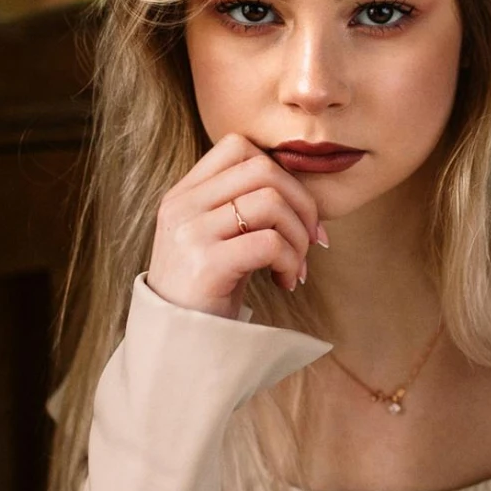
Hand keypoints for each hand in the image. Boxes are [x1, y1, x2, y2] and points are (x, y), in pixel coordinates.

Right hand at [146, 133, 329, 318]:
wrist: (180, 344)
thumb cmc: (209, 291)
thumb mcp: (217, 238)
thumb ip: (242, 206)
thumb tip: (304, 193)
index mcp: (183, 194)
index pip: (238, 146)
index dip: (281, 172)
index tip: (297, 210)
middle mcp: (182, 206)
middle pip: (263, 169)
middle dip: (302, 203)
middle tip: (310, 241)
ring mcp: (190, 234)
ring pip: (271, 202)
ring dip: (298, 236)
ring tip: (295, 266)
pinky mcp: (206, 264)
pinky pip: (269, 242)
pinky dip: (290, 260)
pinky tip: (285, 281)